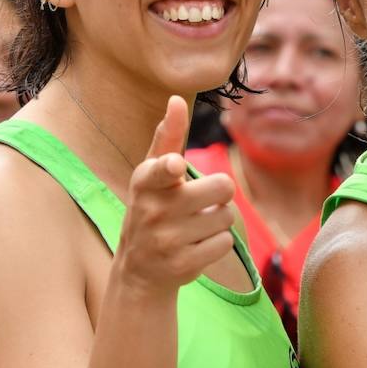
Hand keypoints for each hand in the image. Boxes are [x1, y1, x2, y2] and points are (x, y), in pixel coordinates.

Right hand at [113, 96, 236, 292]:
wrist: (139, 268)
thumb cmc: (152, 206)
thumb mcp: (152, 173)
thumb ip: (168, 137)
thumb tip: (177, 99)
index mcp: (145, 181)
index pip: (161, 168)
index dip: (171, 167)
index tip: (175, 167)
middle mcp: (153, 210)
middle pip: (223, 186)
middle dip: (219, 193)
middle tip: (199, 202)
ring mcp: (166, 240)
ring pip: (227, 216)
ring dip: (217, 220)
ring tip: (193, 225)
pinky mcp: (182, 264)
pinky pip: (225, 243)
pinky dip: (217, 243)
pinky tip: (196, 245)